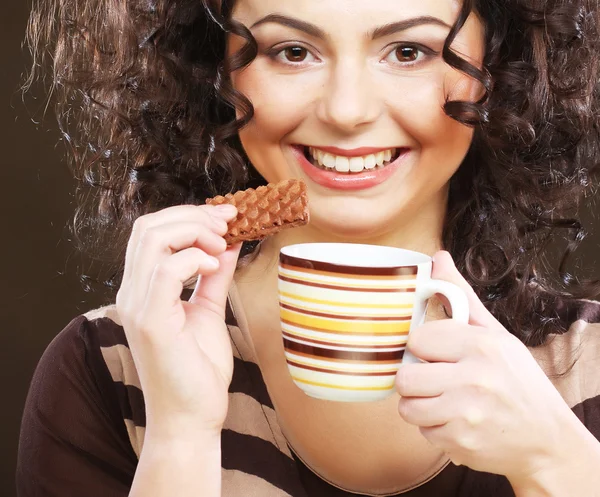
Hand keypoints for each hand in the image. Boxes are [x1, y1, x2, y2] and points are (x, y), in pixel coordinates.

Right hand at [116, 203, 240, 440]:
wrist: (192, 417)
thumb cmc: (198, 369)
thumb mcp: (209, 310)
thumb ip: (213, 276)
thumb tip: (226, 243)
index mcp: (142, 288)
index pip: (152, 232)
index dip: (188, 215)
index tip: (226, 216)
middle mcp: (132, 293)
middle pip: (148, 227)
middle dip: (192, 216)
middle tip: (226, 223)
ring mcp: (137, 306)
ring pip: (152, 239)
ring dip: (193, 232)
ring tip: (219, 245)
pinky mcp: (150, 322)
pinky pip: (166, 270)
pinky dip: (194, 259)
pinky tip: (213, 267)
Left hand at [395, 251, 588, 483]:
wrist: (547, 438)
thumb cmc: (517, 381)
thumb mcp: (495, 334)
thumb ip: (461, 297)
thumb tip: (437, 259)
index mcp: (481, 345)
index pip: (416, 339)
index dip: (422, 347)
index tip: (436, 353)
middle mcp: (474, 378)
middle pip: (404, 377)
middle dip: (415, 379)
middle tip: (436, 379)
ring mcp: (467, 414)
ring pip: (407, 407)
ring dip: (421, 406)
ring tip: (446, 401)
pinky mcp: (461, 443)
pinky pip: (422, 433)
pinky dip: (435, 429)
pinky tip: (458, 422)